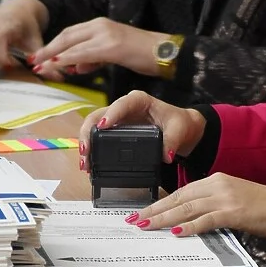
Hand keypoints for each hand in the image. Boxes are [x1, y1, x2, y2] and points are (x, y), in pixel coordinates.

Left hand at [31, 18, 167, 77]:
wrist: (164, 52)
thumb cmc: (140, 55)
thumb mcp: (111, 55)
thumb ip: (92, 59)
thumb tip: (75, 66)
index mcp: (99, 25)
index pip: (69, 34)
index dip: (52, 45)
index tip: (39, 56)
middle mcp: (100, 26)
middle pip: (66, 36)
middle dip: (47, 50)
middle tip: (33, 62)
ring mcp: (105, 34)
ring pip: (72, 44)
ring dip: (54, 56)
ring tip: (42, 67)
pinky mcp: (112, 46)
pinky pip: (84, 53)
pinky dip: (68, 59)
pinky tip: (59, 65)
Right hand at [77, 90, 206, 171]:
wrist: (180, 131)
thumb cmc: (178, 123)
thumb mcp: (179, 129)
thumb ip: (173, 140)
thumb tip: (166, 155)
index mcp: (138, 101)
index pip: (122, 103)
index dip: (111, 114)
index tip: (103, 125)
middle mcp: (123, 108)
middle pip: (98, 115)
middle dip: (88, 132)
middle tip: (86, 150)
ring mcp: (116, 121)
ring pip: (93, 127)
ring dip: (86, 143)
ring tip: (85, 163)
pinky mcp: (113, 133)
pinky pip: (97, 139)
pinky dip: (91, 151)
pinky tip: (89, 165)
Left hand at [128, 173, 265, 241]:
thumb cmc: (265, 209)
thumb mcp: (234, 200)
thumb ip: (212, 206)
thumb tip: (190, 220)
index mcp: (217, 180)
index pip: (181, 191)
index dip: (160, 202)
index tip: (143, 211)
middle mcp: (218, 185)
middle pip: (178, 198)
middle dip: (154, 210)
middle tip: (134, 220)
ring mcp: (226, 198)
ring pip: (187, 208)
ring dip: (164, 219)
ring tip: (146, 227)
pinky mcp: (234, 212)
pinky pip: (206, 220)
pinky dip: (190, 227)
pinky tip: (176, 233)